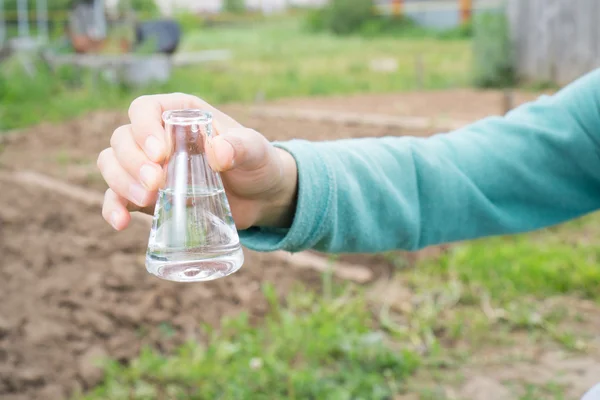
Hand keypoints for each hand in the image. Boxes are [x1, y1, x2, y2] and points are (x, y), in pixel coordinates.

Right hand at [97, 93, 297, 230]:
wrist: (260, 197)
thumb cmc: (257, 163)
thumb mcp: (257, 151)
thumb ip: (242, 147)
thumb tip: (217, 152)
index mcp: (180, 114)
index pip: (145, 109)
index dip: (144, 128)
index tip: (160, 153)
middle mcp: (157, 136)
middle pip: (122, 138)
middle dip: (132, 161)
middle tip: (157, 183)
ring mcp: (148, 167)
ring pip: (112, 164)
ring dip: (120, 181)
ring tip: (147, 199)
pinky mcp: (148, 195)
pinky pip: (116, 197)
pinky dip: (113, 208)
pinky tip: (121, 222)